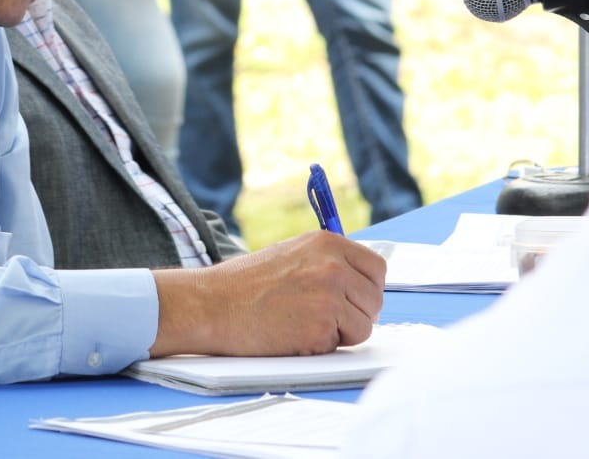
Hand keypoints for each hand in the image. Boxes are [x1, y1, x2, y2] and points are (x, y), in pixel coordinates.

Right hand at [149, 231, 384, 357]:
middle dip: (356, 313)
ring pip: (365, 325)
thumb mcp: (291, 254)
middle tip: (324, 317)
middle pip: (375, 299)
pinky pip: (344, 344)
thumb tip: (358, 280)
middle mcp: (333, 265)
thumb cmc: (245, 284)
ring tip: (304, 323)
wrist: (212, 305)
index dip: (366, 288)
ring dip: (342, 331)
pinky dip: (324, 345)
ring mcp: (329, 296)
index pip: (376, 268)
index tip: (353, 298)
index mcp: (327, 242)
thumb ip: (326, 261)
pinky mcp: (322, 326)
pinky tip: (296, 334)